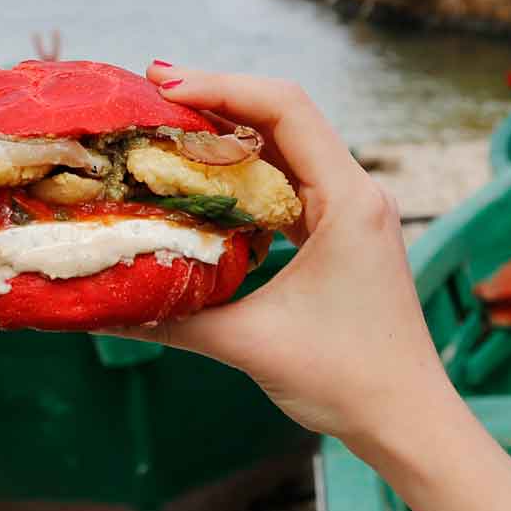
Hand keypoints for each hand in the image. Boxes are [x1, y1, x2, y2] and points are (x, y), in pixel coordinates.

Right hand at [120, 64, 455, 447]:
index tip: (164, 87)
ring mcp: (352, 211)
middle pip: (284, 114)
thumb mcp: (250, 344)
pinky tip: (205, 178)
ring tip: (169, 123)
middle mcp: (356, 192)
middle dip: (218, 98)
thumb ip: (175, 320)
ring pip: (287, 145)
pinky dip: (247, 170)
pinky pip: (291, 181)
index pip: (285, 108)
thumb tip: (102, 305)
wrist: (409, 422)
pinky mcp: (343, 233)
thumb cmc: (347, 380)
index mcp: (348, 200)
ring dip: (231, 131)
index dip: (222, 87)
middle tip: (152, 92)